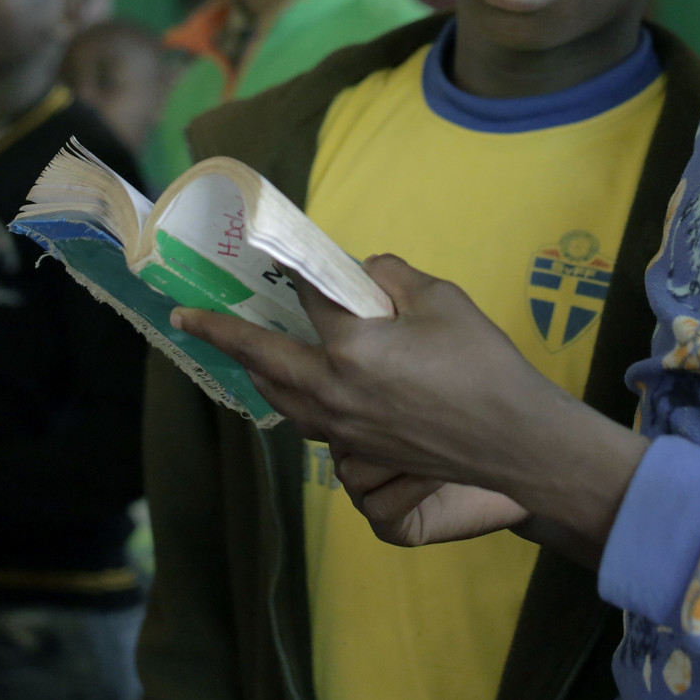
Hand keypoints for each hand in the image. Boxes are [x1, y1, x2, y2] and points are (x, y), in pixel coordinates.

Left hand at [174, 254, 647, 554]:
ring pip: (278, 396)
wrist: (513, 441)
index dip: (299, 270)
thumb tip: (362, 272)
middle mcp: (332, 390)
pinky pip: (305, 420)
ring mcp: (340, 427)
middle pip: (263, 357)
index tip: (277, 251)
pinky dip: (287, 398)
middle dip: (222, 333)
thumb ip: (392, 276)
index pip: (310, 298)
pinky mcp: (356, 448)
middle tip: (186, 316)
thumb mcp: (442, 299)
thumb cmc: (482, 365)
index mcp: (351, 347)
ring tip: (233, 350)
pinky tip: (291, 390)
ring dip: (251, 369)